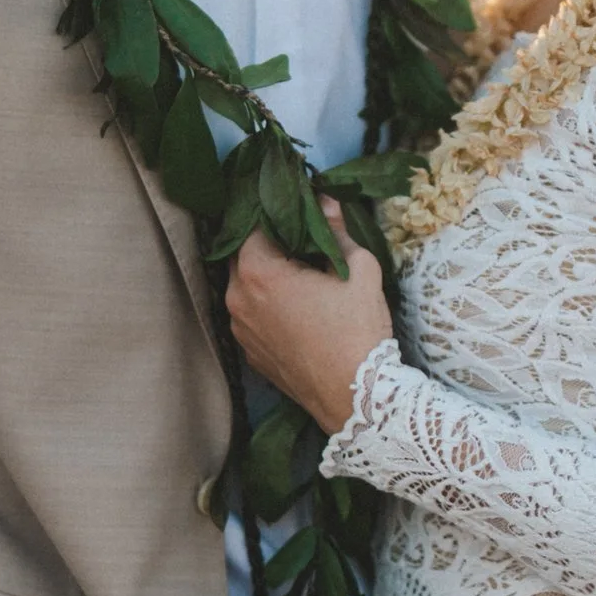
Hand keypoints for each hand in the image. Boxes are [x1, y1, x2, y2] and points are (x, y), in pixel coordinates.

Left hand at [224, 214, 394, 434]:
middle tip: (297, 239)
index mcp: (258, 272)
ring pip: (244, 288)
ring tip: (297, 274)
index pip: (254, 225)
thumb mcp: (358, 269)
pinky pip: (251, 317)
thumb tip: (325, 199)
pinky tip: (295, 308)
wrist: (356, 396)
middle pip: (243, 256)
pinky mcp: (250, 354)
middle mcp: (237, 299)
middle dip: (266, 244)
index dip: (275, 214)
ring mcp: (240, 330)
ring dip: (264, 277)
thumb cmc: (358, 329)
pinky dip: (266, 307)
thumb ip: (336, 229)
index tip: (294, 210)